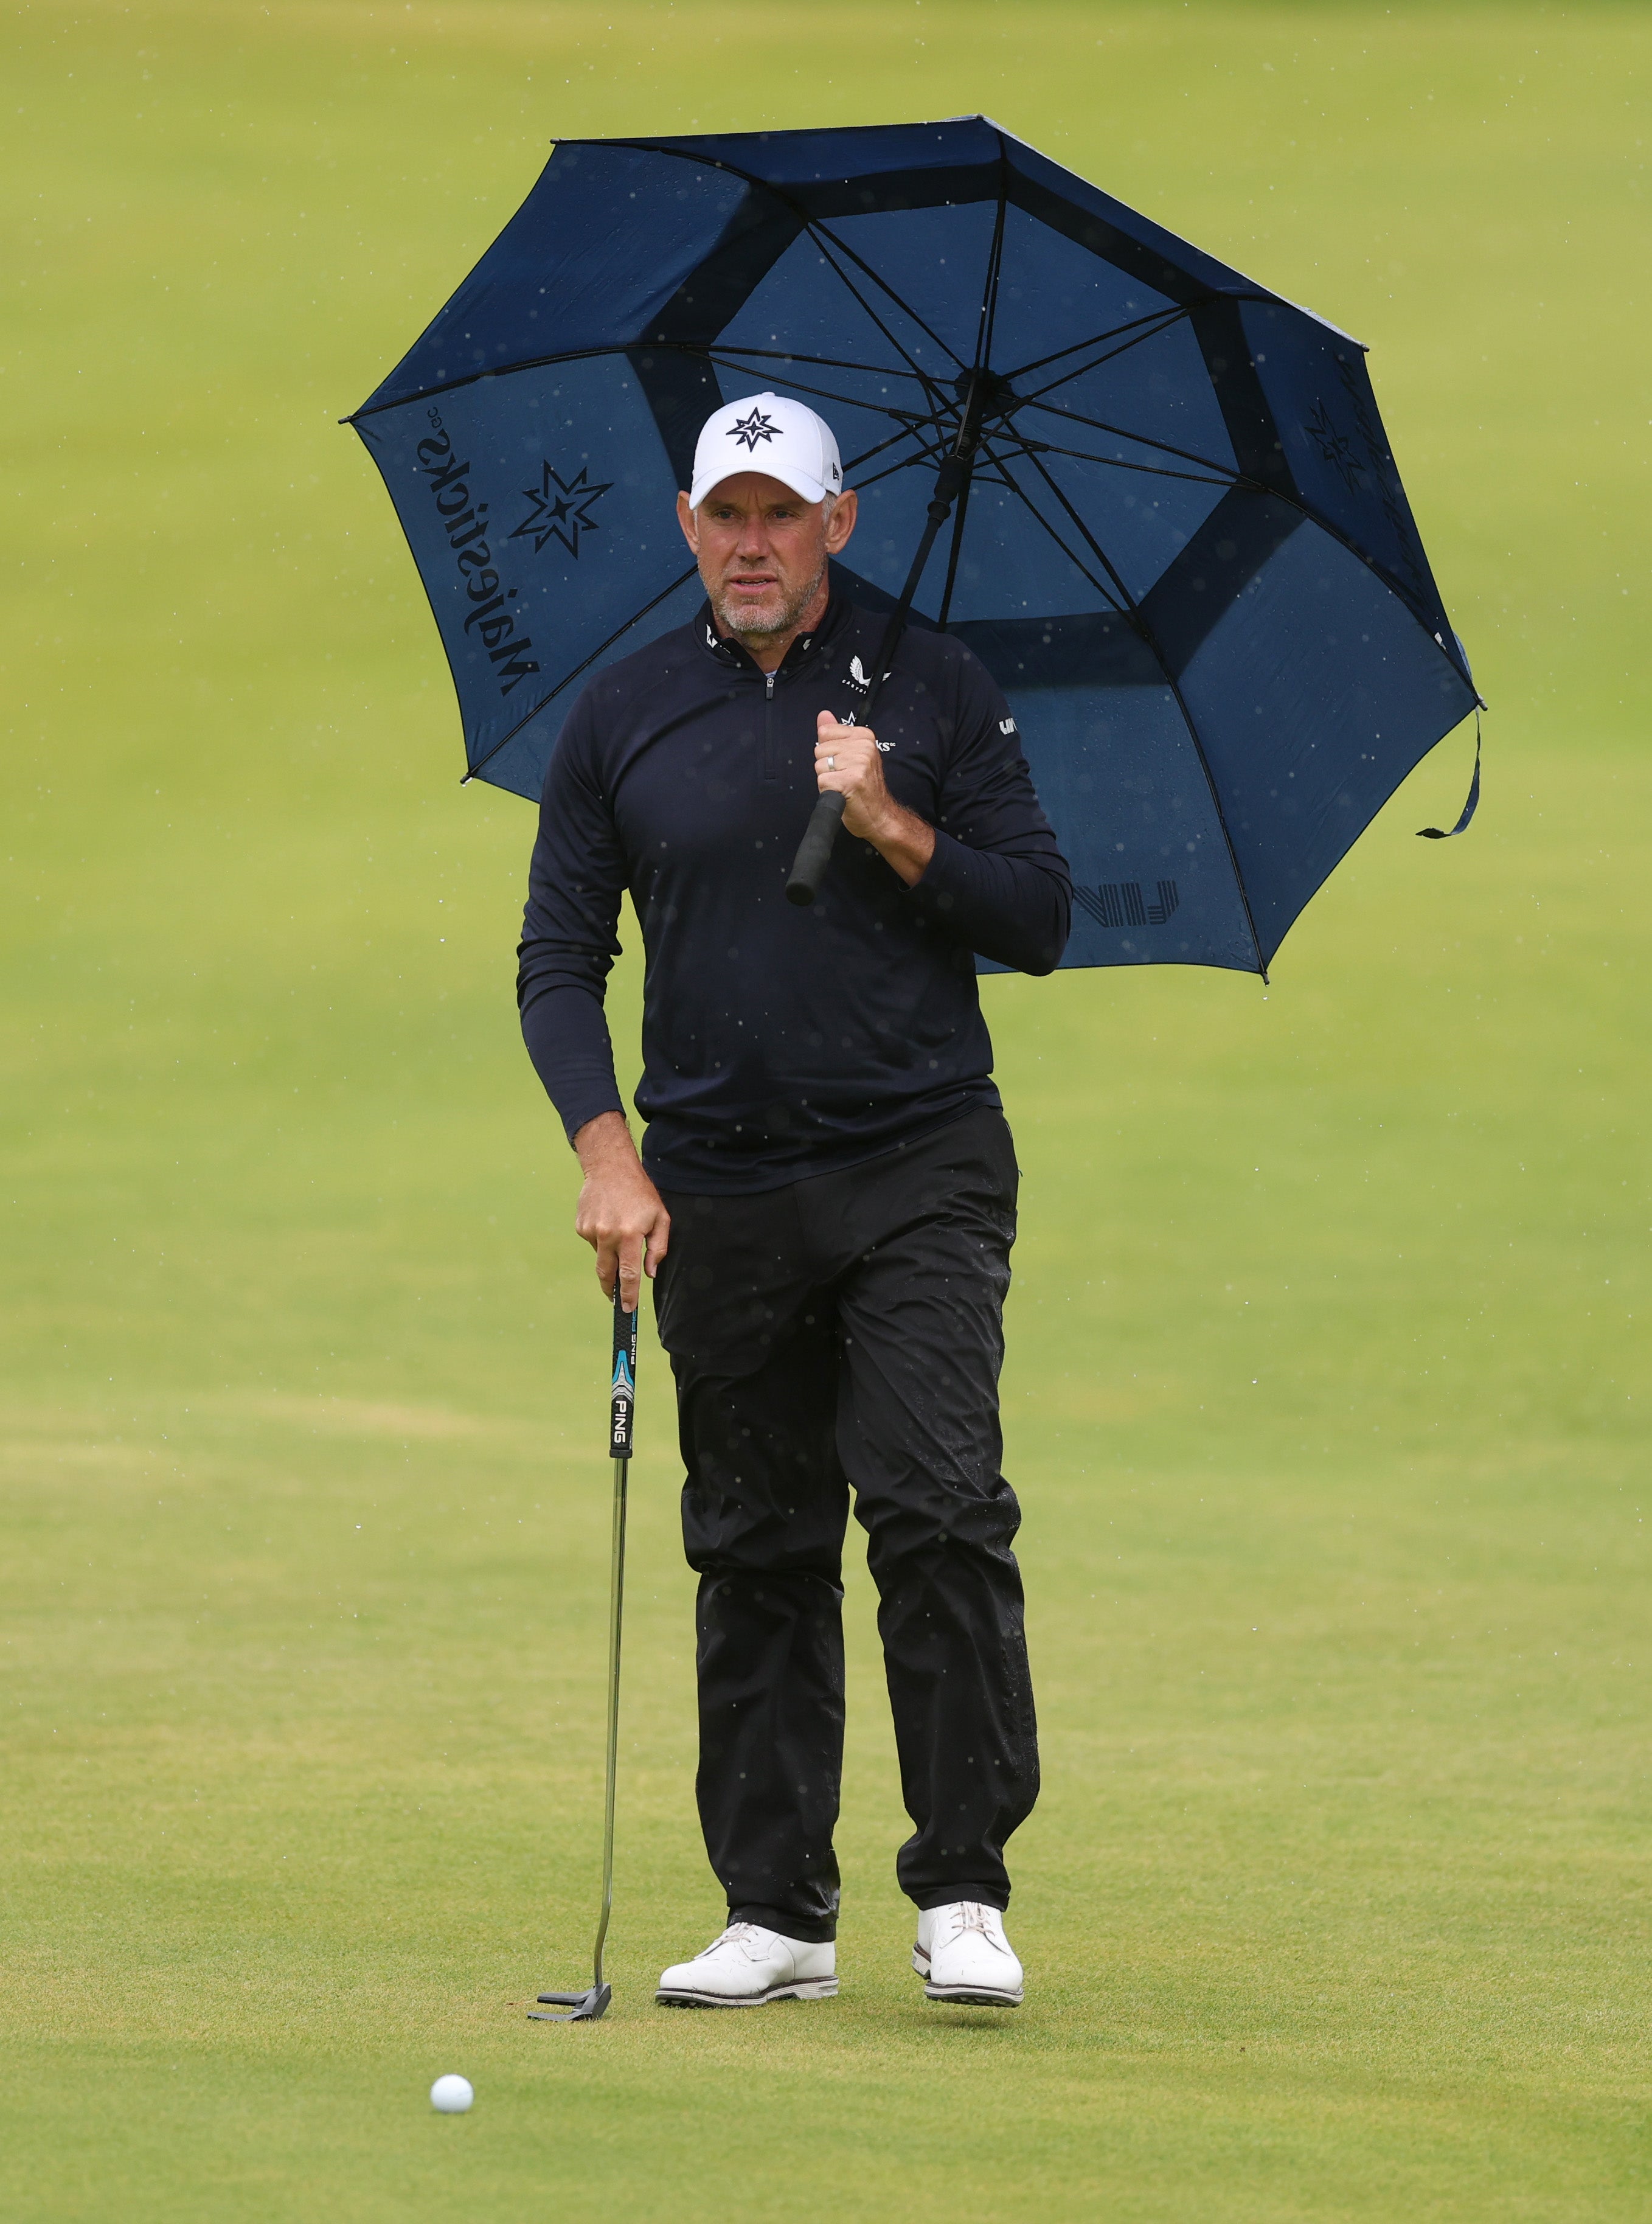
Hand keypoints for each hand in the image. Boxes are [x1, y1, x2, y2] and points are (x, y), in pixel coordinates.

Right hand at [571, 1111, 670, 1314]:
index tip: (627, 1310)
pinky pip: (593, 1242)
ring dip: (610, 1254)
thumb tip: (649, 1274)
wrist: (610, 1168)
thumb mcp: (660, 1218)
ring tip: (620, 1231)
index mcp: (629, 1235)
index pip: (627, 1275)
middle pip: (606, 1274)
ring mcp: (591, 1231)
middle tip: (616, 1298)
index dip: (628, 1295)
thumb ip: (657, 1249)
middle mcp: (607, 1235)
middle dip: (611, 1289)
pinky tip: (608, 1221)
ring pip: (601, 1256)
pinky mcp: (581, 1226)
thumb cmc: (641, 1193)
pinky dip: (602, 1239)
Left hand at [814, 711, 935, 884]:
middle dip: (826, 766)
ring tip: (843, 785)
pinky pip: (822, 781)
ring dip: (826, 779)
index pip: (825, 733)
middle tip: (844, 777)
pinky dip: (827, 791)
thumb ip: (835, 734)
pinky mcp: (851, 781)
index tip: (844, 763)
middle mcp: (864, 747)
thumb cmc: (864, 788)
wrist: (880, 816)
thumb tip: (823, 715)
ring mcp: (859, 763)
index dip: (828, 751)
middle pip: (820, 749)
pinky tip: (842, 793)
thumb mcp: (851, 755)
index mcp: (864, 736)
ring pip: (820, 765)